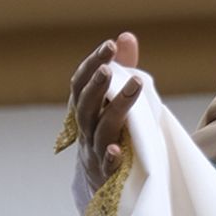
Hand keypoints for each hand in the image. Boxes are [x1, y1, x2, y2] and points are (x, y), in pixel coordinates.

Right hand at [69, 33, 142, 194]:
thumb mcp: (114, 99)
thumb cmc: (110, 130)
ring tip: (136, 84)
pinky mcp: (108, 173)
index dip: (91, 64)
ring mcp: (95, 150)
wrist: (99, 179)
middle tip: (108, 67)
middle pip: (86, 105)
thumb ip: (121, 69)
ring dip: (117, 107)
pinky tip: (118, 150)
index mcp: (84, 109)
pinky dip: (111, 158)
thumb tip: (126, 36)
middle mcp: (85, 128)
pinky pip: (108, 166)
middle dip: (97, 85)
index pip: (80, 83)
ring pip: (102, 129)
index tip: (110, 45)